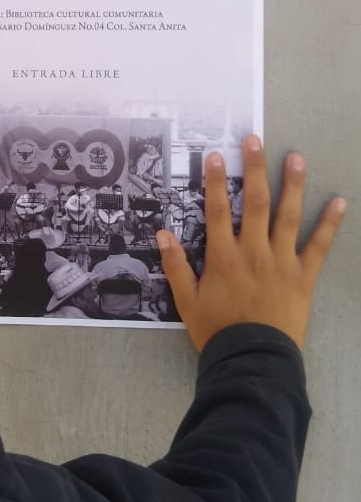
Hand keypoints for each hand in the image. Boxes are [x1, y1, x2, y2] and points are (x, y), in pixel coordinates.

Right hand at [156, 137, 345, 351]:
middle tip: (254, 140)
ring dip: (292, 184)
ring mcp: (281, 262)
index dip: (216, 181)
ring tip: (296, 157)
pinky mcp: (303, 277)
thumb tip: (162, 233)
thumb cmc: (217, 332)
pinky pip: (319, 246)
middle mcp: (253, 252)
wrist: (253, 360)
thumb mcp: (186, 301)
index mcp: (223, 257)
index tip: (216, 156)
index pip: (217, 210)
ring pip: (288, 216)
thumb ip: (175, 266)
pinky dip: (330, 224)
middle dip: (254, 169)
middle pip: (255, 202)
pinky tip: (340, 202)